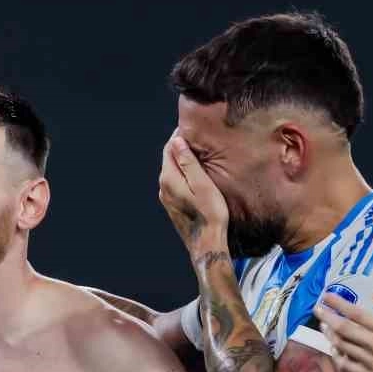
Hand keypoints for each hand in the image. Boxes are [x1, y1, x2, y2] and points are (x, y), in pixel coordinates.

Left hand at [159, 134, 229, 260]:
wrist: (206, 244)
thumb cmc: (209, 214)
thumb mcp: (202, 184)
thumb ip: (188, 162)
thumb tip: (177, 141)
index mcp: (168, 179)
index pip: (169, 148)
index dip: (180, 135)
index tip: (193, 127)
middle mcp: (163, 188)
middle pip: (169, 158)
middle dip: (181, 146)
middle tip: (197, 136)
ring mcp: (166, 198)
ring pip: (172, 171)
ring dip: (183, 160)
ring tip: (199, 151)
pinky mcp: (172, 205)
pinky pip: (176, 182)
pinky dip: (184, 172)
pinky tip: (196, 172)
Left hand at [316, 292, 372, 371]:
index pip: (355, 313)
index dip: (338, 304)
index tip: (327, 297)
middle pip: (343, 329)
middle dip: (327, 317)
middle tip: (317, 309)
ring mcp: (371, 362)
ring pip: (343, 346)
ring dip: (330, 335)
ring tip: (323, 326)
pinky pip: (348, 366)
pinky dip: (338, 356)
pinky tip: (334, 349)